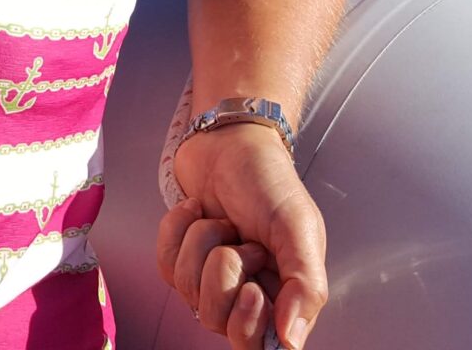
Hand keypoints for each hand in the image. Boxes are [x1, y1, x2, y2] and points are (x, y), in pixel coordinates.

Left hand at [154, 123, 327, 347]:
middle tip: (240, 246)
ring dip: (202, 246)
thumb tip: (292, 341)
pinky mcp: (182, 260)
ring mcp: (212, 279)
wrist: (229, 140)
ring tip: (222, 221)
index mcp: (284, 292)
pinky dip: (177, 234)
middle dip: (222, 277)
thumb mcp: (298, 226)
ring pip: (188, 294)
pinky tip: (197, 213)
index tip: (252, 289)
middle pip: (218, 323)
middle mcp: (249, 292)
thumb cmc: (268, 180)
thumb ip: (305, 285)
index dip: (248, 324)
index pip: (260, 344)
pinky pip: (166, 269)